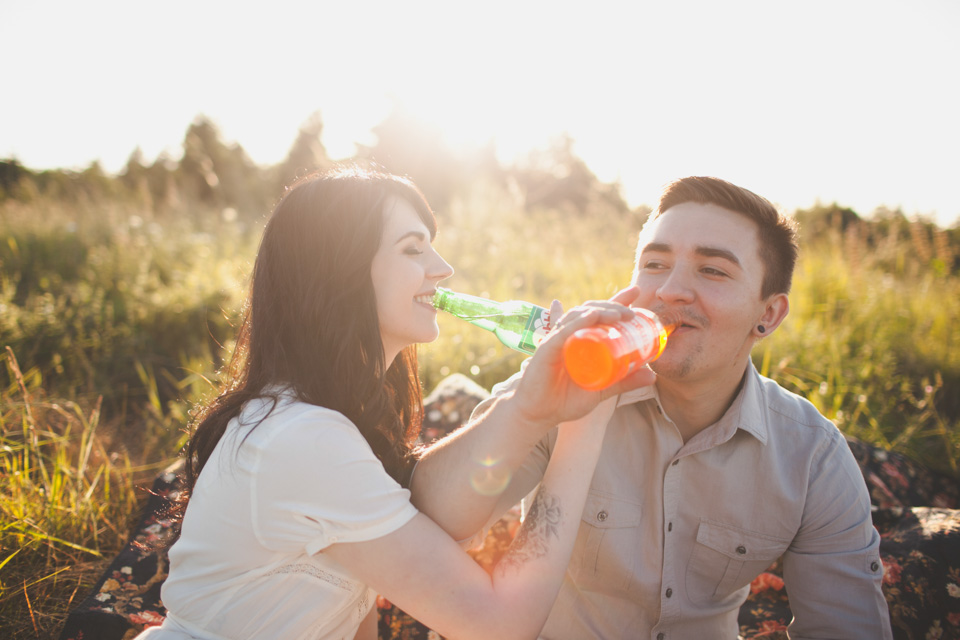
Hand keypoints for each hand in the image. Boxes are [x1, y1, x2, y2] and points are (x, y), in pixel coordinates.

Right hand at [511, 285, 656, 427]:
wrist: (538, 415)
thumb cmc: (564, 400)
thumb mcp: (601, 390)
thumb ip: (623, 381)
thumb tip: (653, 375)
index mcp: (580, 340)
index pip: (599, 315)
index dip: (617, 300)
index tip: (636, 290)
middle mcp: (568, 335)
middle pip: (590, 310)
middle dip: (612, 304)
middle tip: (632, 308)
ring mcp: (557, 340)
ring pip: (578, 317)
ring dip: (600, 311)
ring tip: (619, 314)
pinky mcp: (547, 350)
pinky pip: (562, 331)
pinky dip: (577, 322)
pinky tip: (590, 316)